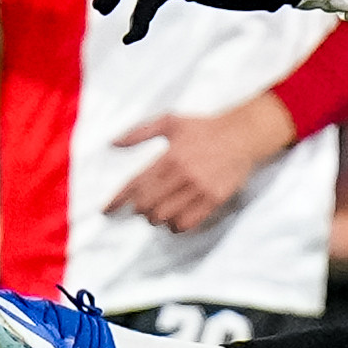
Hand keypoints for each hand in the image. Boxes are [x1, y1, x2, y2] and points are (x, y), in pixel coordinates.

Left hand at [106, 95, 298, 231]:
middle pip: (147, 205)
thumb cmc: (204, 128)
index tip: (106, 210)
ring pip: (164, 217)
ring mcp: (198, 189)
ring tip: (158, 213)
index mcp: (167, 157)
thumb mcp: (169, 122)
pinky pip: (187, 223)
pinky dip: (175, 226)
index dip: (117, 200)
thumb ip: (138, 132)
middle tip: (142, 207)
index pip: (134, 184)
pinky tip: (174, 220)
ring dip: (156, 218)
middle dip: (139, 210)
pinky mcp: (213, 200)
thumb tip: (112, 143)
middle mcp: (181, 175)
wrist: (242, 135)